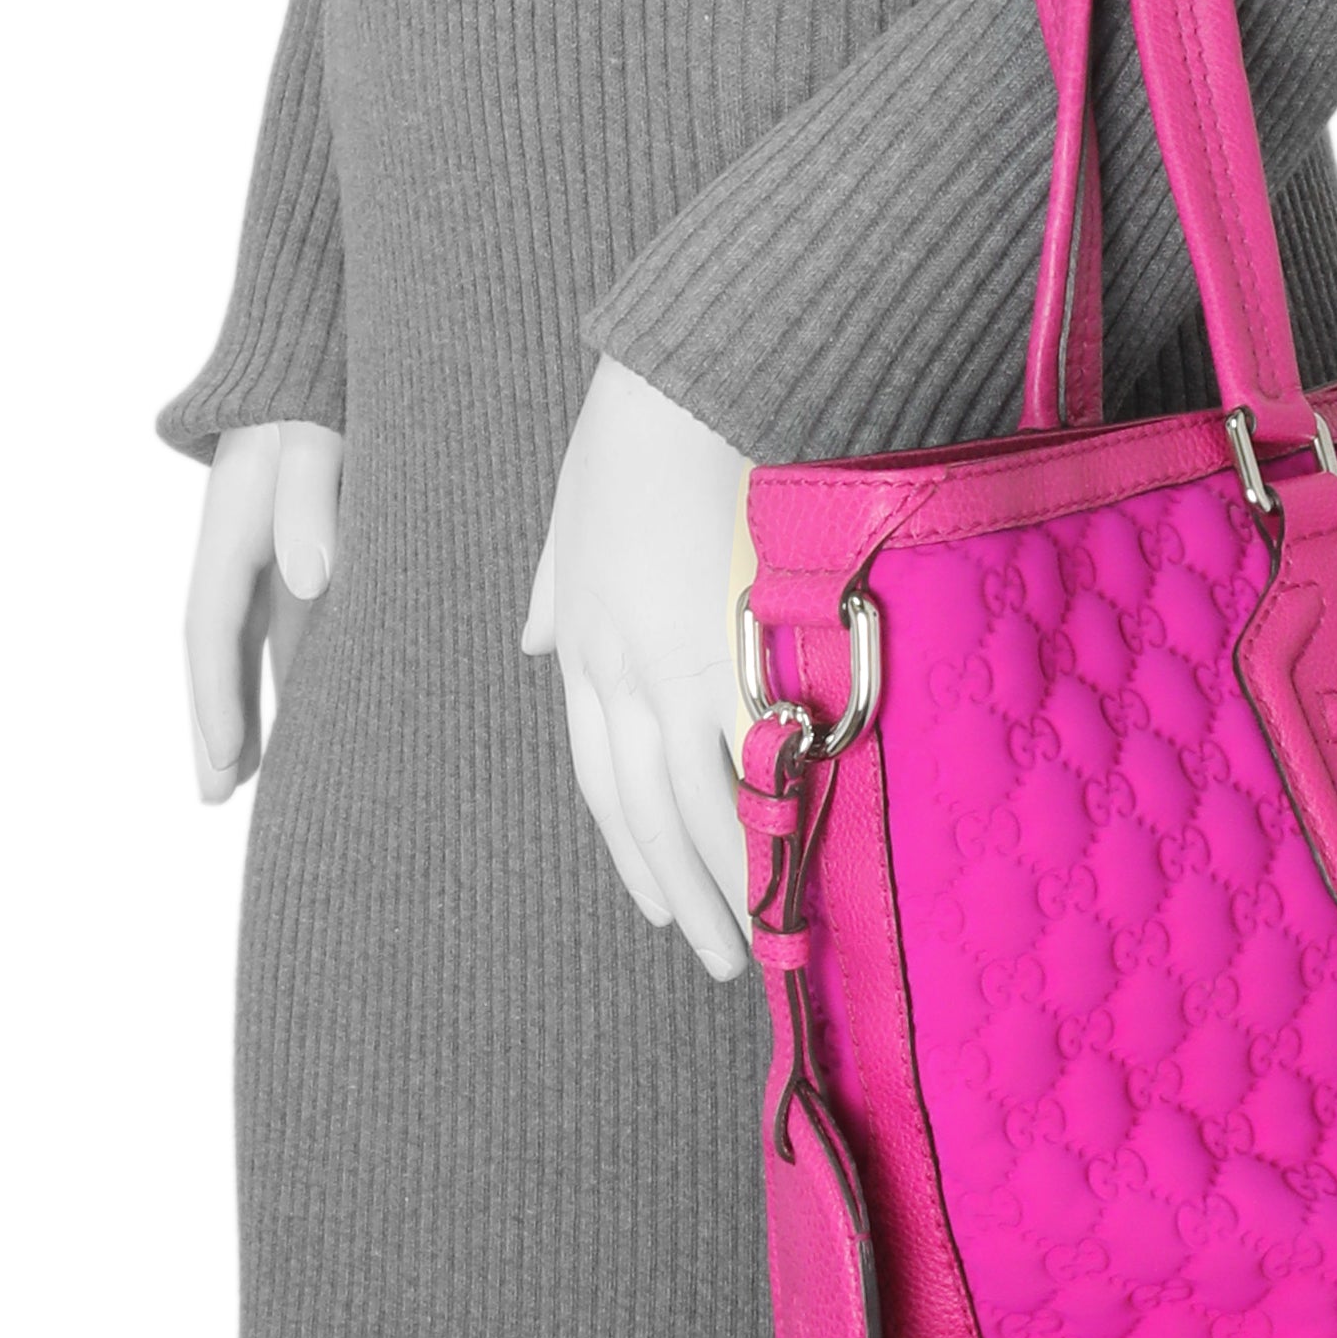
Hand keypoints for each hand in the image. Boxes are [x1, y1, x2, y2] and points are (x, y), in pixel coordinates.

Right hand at [182, 415, 342, 801]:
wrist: (313, 344)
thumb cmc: (315, 388)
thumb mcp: (314, 433)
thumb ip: (311, 497)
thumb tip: (311, 580)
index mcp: (230, 529)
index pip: (212, 630)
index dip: (216, 698)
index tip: (227, 760)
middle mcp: (239, 548)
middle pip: (220, 653)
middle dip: (216, 724)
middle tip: (216, 797)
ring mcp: (267, 548)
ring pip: (252, 645)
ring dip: (249, 707)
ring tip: (249, 778)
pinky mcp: (300, 541)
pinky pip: (287, 622)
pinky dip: (287, 670)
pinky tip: (306, 713)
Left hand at [518, 354, 755, 980]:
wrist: (687, 382)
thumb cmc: (635, 430)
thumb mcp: (569, 512)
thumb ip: (554, 585)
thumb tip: (535, 637)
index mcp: (583, 643)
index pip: (602, 773)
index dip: (628, 844)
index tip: (655, 897)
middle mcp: (619, 670)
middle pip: (642, 810)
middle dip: (678, 891)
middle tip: (720, 955)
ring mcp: (675, 664)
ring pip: (693, 803)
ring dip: (724, 882)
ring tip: (762, 942)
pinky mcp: (735, 644)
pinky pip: (752, 755)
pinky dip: (770, 815)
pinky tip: (801, 860)